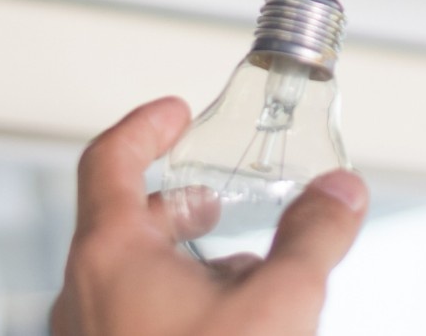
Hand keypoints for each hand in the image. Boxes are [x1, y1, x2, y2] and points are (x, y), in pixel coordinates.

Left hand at [50, 97, 367, 335]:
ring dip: (181, 259)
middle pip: (122, 221)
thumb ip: (313, 237)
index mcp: (110, 256)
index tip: (177, 112)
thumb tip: (341, 192)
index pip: (108, 160)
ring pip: (128, 276)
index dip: (145, 126)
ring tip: (239, 270)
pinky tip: (228, 327)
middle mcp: (84, 294)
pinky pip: (132, 319)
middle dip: (178, 204)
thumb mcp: (278, 304)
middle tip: (215, 197)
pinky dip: (175, 304)